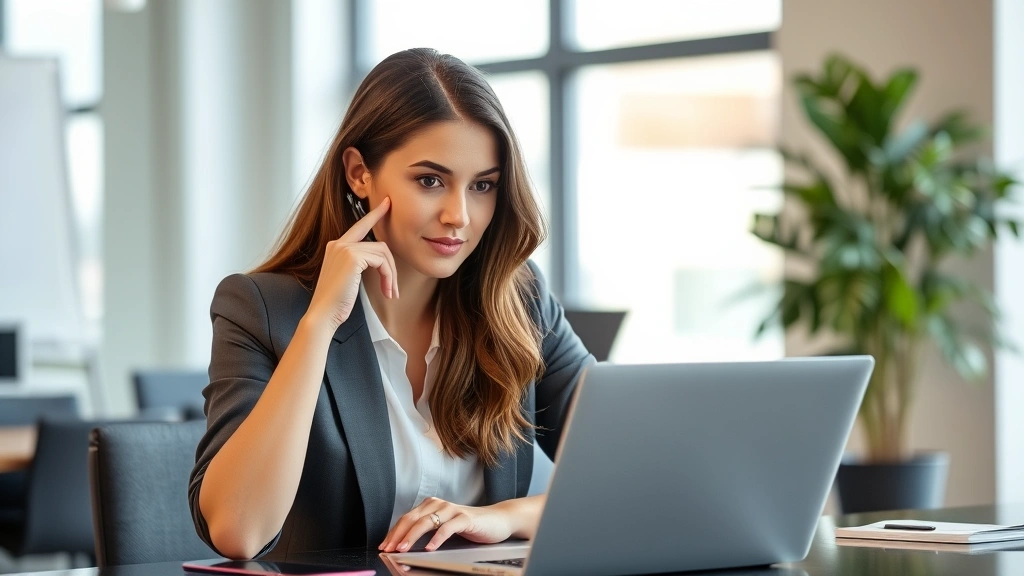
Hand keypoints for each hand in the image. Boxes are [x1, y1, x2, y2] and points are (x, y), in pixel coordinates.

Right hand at [304, 196, 396, 331]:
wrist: (323, 314)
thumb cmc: (336, 302)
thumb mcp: (348, 278)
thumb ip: (359, 263)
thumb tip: (380, 262)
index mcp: (336, 246)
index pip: (360, 226)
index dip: (375, 214)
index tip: (387, 203)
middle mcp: (339, 243)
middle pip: (379, 245)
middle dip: (392, 266)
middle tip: (394, 289)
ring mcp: (345, 248)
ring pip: (383, 254)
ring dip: (391, 276)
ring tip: (390, 293)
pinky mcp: (352, 257)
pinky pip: (382, 262)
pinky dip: (388, 277)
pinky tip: (386, 291)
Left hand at [379, 497, 516, 552]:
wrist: (498, 520)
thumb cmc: (470, 526)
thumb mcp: (444, 528)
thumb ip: (427, 532)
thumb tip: (404, 545)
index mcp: (431, 506)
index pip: (406, 518)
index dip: (393, 532)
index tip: (383, 546)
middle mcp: (439, 504)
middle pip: (412, 519)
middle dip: (398, 535)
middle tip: (388, 549)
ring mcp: (452, 510)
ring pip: (426, 522)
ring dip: (412, 537)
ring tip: (402, 549)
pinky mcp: (465, 518)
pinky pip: (447, 528)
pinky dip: (436, 539)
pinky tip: (429, 548)